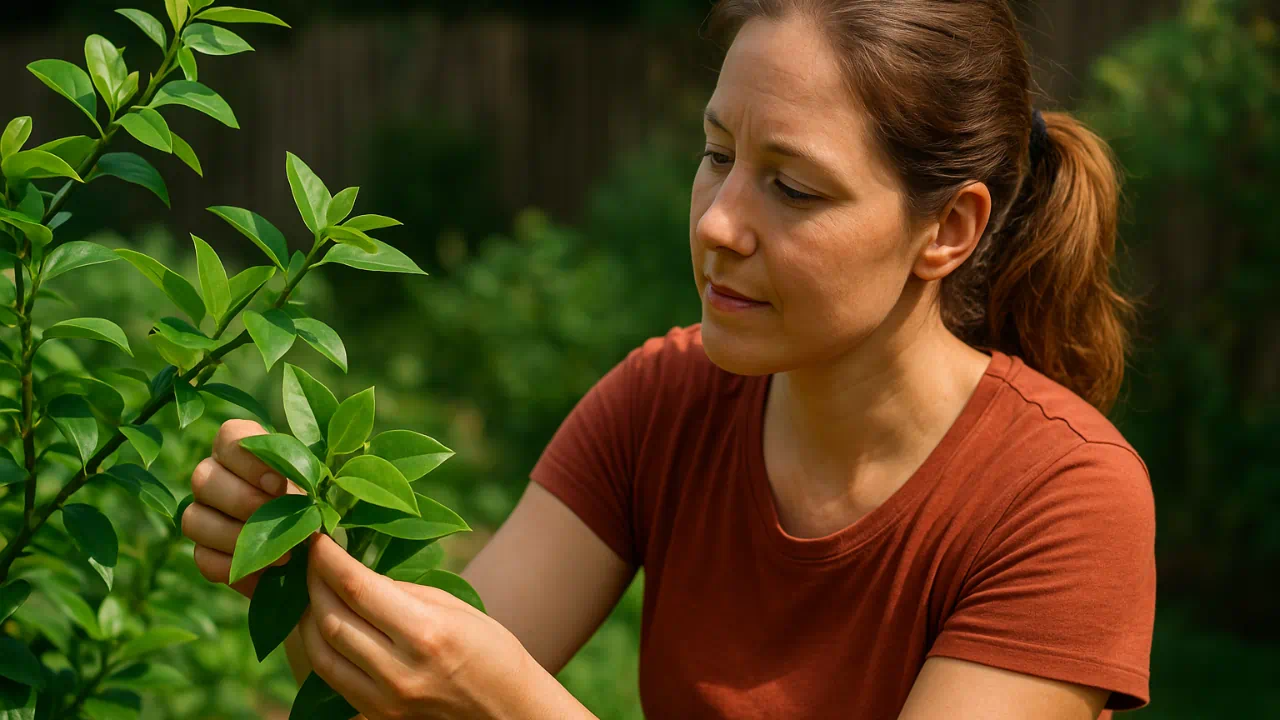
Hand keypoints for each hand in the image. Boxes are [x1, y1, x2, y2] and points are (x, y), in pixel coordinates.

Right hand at [182, 419, 306, 597]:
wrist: (314, 546)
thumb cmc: (317, 503)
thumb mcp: (319, 486)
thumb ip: (309, 479)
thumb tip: (306, 494)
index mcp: (242, 450)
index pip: (229, 436)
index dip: (249, 459)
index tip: (278, 483)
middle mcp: (213, 476)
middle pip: (203, 477)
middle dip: (242, 500)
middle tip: (276, 516)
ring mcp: (202, 513)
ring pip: (193, 519)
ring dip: (235, 536)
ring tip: (277, 551)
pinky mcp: (203, 550)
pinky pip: (202, 557)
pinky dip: (231, 566)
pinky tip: (262, 570)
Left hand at [299, 534, 539, 719]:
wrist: (508, 711)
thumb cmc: (491, 650)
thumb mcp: (453, 607)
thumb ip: (401, 592)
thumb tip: (357, 575)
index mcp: (425, 632)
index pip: (357, 588)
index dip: (327, 559)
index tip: (316, 538)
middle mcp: (399, 669)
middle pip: (331, 619)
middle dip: (313, 582)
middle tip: (311, 559)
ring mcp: (385, 699)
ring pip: (322, 652)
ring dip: (308, 616)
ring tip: (312, 591)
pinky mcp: (378, 715)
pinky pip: (332, 677)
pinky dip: (321, 647)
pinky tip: (324, 626)